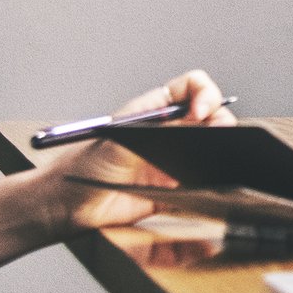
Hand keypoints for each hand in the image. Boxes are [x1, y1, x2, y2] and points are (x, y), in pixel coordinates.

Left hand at [33, 70, 238, 235]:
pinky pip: (206, 181)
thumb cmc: (85, 164)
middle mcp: (170, 131)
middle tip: (219, 135)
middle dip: (221, 122)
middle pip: (212, 116)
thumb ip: (158, 126)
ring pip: (214, 148)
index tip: (202, 112)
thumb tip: (195, 118)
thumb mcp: (121, 137)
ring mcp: (176, 159)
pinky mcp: (178, 188)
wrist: (71, 204)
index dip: (205, 94)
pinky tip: (209, 182)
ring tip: (216, 159)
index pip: (192, 88)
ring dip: (221, 151)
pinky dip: (214, 181)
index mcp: (156, 110)